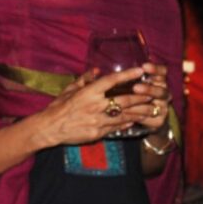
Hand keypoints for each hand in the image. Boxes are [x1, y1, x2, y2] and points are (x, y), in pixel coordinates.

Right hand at [34, 67, 159, 146]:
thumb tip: (97, 69)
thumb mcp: (70, 89)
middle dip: (140, 97)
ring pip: (124, 116)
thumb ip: (85, 79)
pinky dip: (127, 123)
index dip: (127, 75)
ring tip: (152, 109)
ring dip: (139, 112)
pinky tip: (136, 120)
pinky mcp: (98, 133)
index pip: (111, 81)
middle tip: (152, 93)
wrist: (49, 128)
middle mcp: (95, 106)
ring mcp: (98, 121)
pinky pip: (116, 127)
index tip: (139, 70)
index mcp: (89, 93)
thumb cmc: (59, 106)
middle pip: (124, 100)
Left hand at [126, 62, 170, 133]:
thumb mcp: (130, 82)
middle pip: (161, 91)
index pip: (163, 72)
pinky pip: (148, 117)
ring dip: (140, 105)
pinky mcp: (159, 120)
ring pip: (154, 106)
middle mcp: (164, 94)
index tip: (144, 66)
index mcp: (160, 81)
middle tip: (135, 88)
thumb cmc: (131, 92)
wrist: (142, 115)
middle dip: (148, 89)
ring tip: (126, 105)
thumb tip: (98, 70)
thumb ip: (124, 75)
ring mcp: (163, 108)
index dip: (155, 69)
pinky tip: (125, 113)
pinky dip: (136, 115)